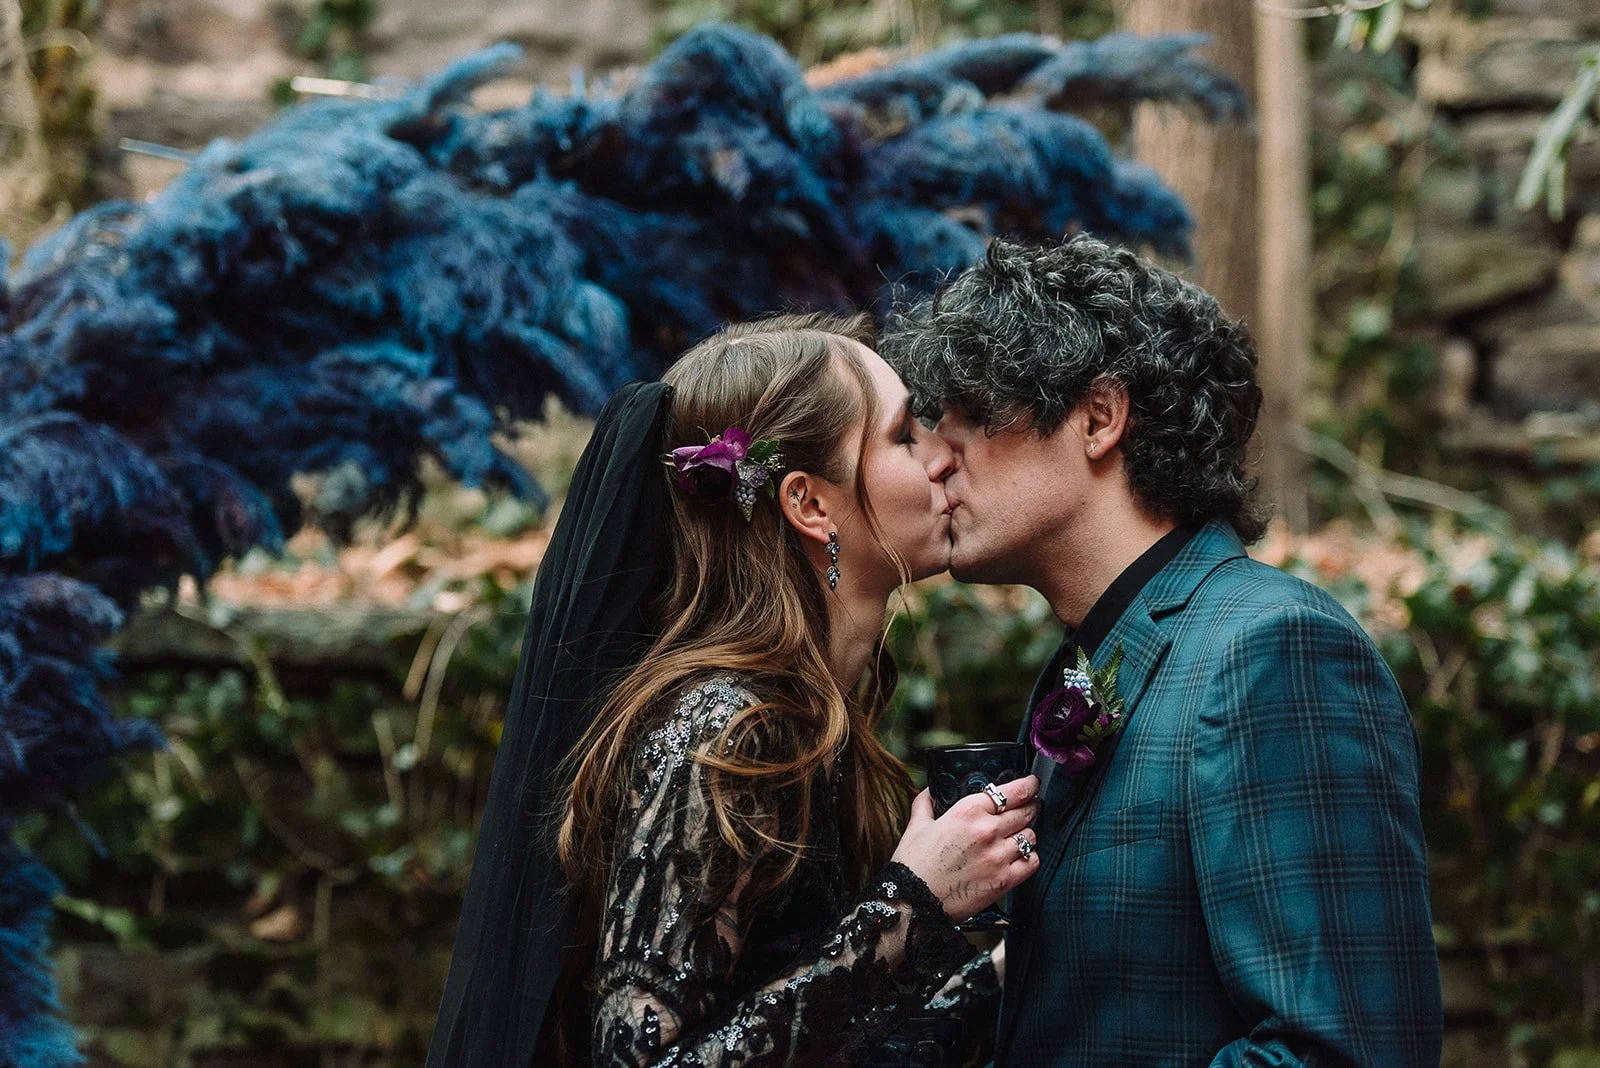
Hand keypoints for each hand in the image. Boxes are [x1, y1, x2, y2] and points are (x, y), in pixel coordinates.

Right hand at [890, 775, 1042, 921]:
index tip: (1032, 784)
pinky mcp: (1004, 881)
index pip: (1012, 791)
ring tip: (1019, 834)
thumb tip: (930, 792)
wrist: (913, 902)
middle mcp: (987, 831)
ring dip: (1027, 833)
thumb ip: (926, 803)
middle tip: (1030, 806)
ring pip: (1031, 836)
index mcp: (967, 811)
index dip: (1028, 785)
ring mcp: (998, 857)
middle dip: (1031, 806)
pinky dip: (1029, 857)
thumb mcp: (916, 826)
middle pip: (1026, 811)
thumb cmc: (914, 865)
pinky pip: (1032, 862)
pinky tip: (1020, 856)